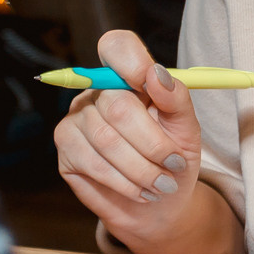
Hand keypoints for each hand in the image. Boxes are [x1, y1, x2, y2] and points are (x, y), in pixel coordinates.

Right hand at [55, 30, 205, 248]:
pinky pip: (93, 162)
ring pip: (106, 138)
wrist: (160, 205)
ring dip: (142, 168)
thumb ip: (176, 98)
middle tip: (174, 165)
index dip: (130, 60)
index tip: (148, 83)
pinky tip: (141, 191)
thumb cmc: (173, 161)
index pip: (117, 47)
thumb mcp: (187, 129)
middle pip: (116, 103)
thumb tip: (157, 73)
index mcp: (129, 78)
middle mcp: (98, 92)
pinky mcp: (66, 148)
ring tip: (162, 184)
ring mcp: (77, 118)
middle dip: (152, 142)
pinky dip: (124, 182)